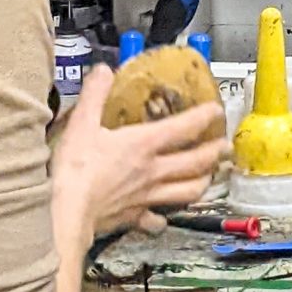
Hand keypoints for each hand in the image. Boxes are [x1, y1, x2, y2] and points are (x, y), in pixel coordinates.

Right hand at [51, 63, 229, 242]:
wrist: (66, 214)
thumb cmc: (75, 171)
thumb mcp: (81, 123)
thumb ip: (94, 94)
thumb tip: (103, 71)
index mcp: (142, 145)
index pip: (183, 128)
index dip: (203, 116)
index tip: (216, 110)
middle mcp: (152, 171)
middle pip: (194, 162)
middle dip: (213, 153)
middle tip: (225, 147)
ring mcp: (146, 197)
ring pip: (185, 192)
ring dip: (201, 183)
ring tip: (208, 178)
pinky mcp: (134, 218)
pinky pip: (154, 220)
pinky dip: (161, 219)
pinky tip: (162, 219)